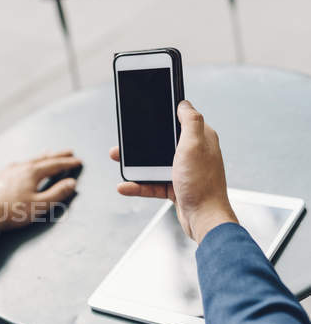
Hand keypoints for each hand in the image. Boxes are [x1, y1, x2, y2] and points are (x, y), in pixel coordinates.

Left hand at [0, 150, 80, 230]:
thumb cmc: (12, 211)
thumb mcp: (39, 205)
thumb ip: (57, 193)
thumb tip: (72, 183)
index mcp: (32, 172)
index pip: (54, 164)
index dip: (68, 163)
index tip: (78, 161)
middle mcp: (20, 166)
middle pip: (43, 158)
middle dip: (57, 155)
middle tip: (69, 151)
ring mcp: (8, 169)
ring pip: (30, 160)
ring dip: (43, 157)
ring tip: (50, 153)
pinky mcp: (0, 175)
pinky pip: (20, 164)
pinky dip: (29, 162)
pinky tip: (27, 165)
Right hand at [110, 101, 237, 243]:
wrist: (204, 220)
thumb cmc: (202, 184)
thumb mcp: (194, 146)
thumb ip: (190, 122)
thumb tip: (184, 103)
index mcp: (201, 139)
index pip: (181, 120)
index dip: (164, 116)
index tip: (147, 113)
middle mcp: (193, 153)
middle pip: (162, 142)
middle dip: (142, 143)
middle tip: (125, 141)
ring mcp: (184, 171)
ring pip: (154, 163)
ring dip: (136, 165)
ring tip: (119, 161)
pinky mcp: (175, 187)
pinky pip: (152, 183)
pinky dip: (138, 185)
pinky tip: (125, 186)